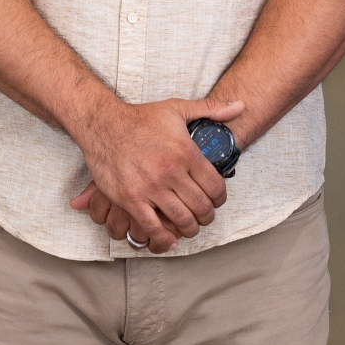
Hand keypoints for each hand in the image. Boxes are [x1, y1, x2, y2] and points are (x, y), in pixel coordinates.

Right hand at [64, 95, 244, 249]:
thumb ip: (211, 109)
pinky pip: (153, 227)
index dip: (220, 199)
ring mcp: (150, 187)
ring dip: (189, 229)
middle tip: (203, 217)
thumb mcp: (177, 108)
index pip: (216, 187)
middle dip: (207, 217)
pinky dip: (164, 238)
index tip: (215, 201)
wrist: (103, 124)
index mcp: (186, 152)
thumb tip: (240, 106)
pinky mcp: (131, 198)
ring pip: (182, 221)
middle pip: (202, 207)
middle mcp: (171, 172)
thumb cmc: (140, 118)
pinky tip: (169, 239)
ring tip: (188, 227)